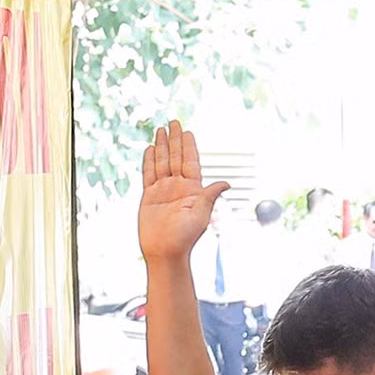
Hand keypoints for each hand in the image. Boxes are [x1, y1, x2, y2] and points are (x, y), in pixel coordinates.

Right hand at [138, 120, 230, 265]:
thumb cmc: (185, 238)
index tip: (187, 131)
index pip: (190, 162)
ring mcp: (163, 191)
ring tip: (161, 130)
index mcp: (192, 190)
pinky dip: (149, 161)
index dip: (189, 146)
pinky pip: (148, 174)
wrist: (165, 253)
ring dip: (162, 146)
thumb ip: (210, 196)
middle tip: (174, 122)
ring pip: (162, 162)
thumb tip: (226, 183)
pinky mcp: (149, 197)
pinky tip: (150, 149)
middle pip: (176, 157)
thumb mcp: (201, 214)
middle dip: (175, 139)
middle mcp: (178, 187)